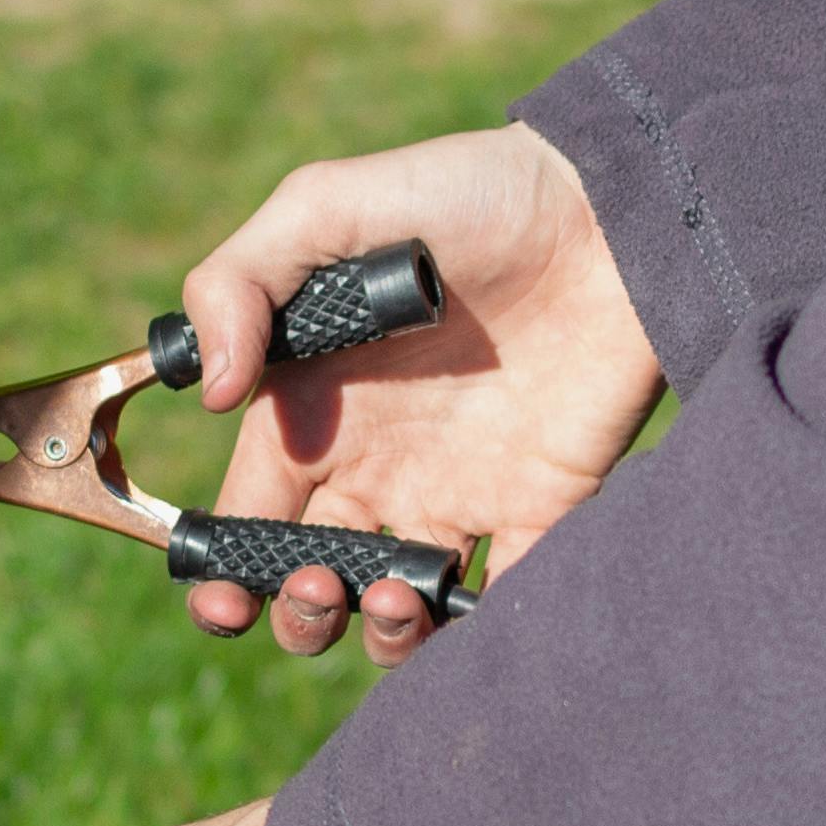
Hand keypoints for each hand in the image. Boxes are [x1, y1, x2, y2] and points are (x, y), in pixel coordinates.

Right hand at [177, 124, 664, 664]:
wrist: (613, 203)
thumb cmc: (464, 192)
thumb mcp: (326, 206)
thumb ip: (238, 284)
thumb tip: (211, 397)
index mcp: (311, 410)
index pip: (246, 517)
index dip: (222, 575)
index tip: (224, 598)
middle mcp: (376, 465)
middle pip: (308, 584)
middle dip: (296, 614)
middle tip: (320, 584)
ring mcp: (460, 492)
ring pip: (394, 610)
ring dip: (376, 633)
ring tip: (393, 593)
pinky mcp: (541, 508)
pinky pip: (502, 601)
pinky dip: (476, 634)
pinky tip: (462, 608)